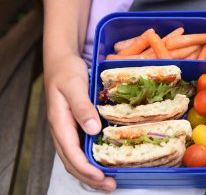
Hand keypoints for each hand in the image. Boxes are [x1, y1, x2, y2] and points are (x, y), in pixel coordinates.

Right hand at [44, 55, 115, 192]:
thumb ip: (82, 107)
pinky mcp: (74, 125)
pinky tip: (103, 162)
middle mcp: (62, 130)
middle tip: (110, 186)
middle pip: (72, 161)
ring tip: (108, 182)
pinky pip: (80, 148)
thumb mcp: (74, 85)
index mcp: (60, 122)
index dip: (86, 168)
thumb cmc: (66, 71)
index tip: (101, 178)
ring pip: (75, 158)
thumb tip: (93, 131)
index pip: (71, 153)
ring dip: (90, 172)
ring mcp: (67, 129)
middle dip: (89, 177)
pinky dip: (90, 160)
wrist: (62, 59)